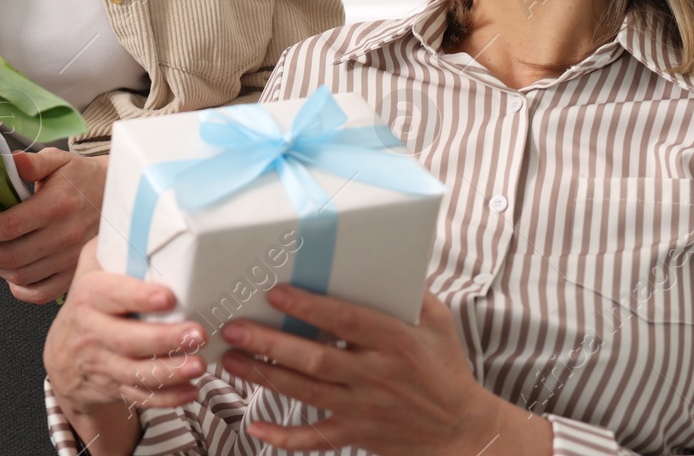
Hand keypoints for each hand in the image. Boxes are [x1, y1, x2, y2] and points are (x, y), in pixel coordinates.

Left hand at [0, 149, 106, 303]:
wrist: (121, 197)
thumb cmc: (83, 177)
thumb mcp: (59, 160)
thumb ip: (31, 162)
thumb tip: (10, 161)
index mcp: (55, 205)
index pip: (7, 226)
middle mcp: (64, 235)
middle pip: (9, 257)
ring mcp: (70, 259)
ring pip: (20, 277)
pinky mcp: (74, 274)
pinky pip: (40, 294)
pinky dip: (19, 289)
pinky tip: (13, 274)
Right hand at [44, 239, 206, 415]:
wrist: (63, 352)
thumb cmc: (90, 299)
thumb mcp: (92, 265)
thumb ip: (115, 244)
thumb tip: (148, 213)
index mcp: (89, 296)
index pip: (111, 295)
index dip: (138, 296)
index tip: (168, 296)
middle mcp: (93, 331)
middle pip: (128, 340)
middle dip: (164, 339)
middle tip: (198, 333)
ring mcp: (103, 363)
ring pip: (136, 373)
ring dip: (169, 372)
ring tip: (199, 365)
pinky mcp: (115, 386)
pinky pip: (140, 397)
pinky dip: (167, 398)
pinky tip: (191, 390)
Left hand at [219, 284, 550, 455]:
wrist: (462, 429)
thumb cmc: (447, 369)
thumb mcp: (439, 322)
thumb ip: (412, 291)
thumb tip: (387, 256)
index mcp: (395, 341)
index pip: (345, 321)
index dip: (309, 308)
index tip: (275, 293)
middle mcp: (376, 374)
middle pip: (315, 359)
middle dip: (270, 343)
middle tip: (234, 328)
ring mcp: (364, 408)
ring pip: (306, 393)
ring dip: (265, 376)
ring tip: (231, 360)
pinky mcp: (357, 433)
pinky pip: (316, 439)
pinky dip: (285, 437)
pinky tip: (257, 426)